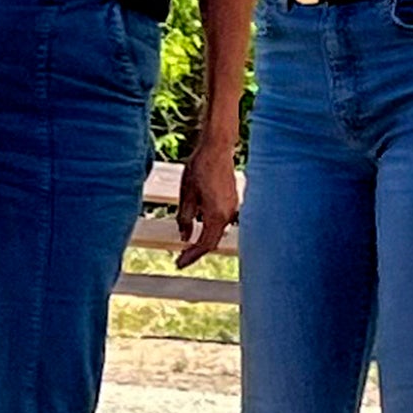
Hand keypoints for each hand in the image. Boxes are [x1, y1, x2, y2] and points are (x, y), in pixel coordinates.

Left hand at [169, 126, 240, 265]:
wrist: (217, 148)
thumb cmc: (199, 168)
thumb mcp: (186, 195)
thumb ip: (185, 219)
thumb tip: (184, 237)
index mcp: (216, 215)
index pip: (205, 244)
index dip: (191, 256)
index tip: (179, 264)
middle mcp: (228, 214)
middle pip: (213, 241)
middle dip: (196, 251)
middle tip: (181, 259)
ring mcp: (233, 208)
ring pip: (217, 231)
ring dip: (203, 240)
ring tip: (187, 246)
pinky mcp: (233, 201)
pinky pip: (221, 221)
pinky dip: (209, 228)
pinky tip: (198, 226)